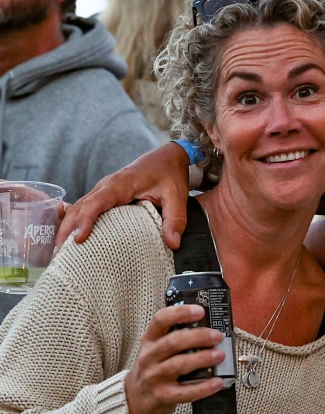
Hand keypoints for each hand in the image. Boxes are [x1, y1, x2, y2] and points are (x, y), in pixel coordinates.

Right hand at [55, 143, 191, 249]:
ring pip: (77, 209)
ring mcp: (102, 192)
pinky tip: (70, 242)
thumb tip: (173, 243)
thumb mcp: (176, 196)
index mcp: (120, 184)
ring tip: (59, 254)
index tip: (79, 239)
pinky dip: (74, 224)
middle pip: (79, 208)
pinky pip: (84, 210)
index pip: (96, 202)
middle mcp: (105, 187)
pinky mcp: (103, 198)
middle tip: (59, 256)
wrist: (166, 158)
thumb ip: (175, 219)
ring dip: (66, 229)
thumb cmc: (169, 174)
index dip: (85, 220)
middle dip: (66, 230)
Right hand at [124, 304, 225, 413]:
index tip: (200, 310)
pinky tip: (217, 382)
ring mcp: (154, 377)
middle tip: (218, 336)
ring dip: (202, 358)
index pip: (160, 320)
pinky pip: (184, 392)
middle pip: (173, 342)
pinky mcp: (162, 396)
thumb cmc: (155, 367)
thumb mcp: (158, 348)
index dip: (180, 313)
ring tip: (220, 355)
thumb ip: (177, 336)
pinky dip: (203, 388)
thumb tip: (212, 326)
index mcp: (150, 340)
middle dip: (198, 337)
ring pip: (178, 365)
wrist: (136, 399)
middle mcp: (149, 357)